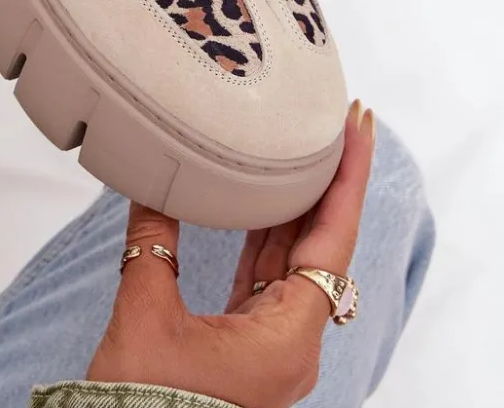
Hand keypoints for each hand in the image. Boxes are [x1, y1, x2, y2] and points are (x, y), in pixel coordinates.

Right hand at [88, 103, 374, 407]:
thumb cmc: (144, 407)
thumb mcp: (145, 314)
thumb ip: (152, 242)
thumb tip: (150, 184)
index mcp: (289, 338)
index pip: (334, 238)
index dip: (349, 176)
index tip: (358, 126)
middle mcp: (294, 342)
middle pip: (323, 244)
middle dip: (327, 181)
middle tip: (329, 123)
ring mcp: (274, 347)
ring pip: (295, 261)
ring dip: (294, 206)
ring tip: (295, 150)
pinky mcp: (249, 349)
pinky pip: (268, 281)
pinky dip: (264, 238)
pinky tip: (257, 205)